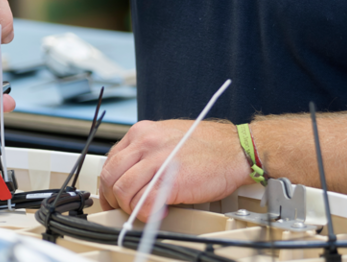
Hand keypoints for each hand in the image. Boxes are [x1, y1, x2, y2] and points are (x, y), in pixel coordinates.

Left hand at [99, 119, 251, 219]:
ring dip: (131, 208)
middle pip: (111, 177)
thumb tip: (132, 172)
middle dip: (114, 199)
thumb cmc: (210, 145)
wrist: (236, 150)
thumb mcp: (170, 136)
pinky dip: (146, 215)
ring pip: (123, 192)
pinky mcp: (168, 181)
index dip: (111, 183)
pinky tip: (158, 213)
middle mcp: (146, 142)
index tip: (115, 195)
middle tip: (126, 208)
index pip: (111, 160)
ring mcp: (156, 160)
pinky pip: (142, 205)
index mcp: (143, 131)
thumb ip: (147, 150)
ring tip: (145, 210)